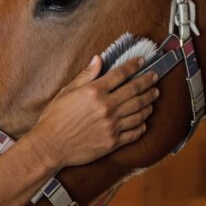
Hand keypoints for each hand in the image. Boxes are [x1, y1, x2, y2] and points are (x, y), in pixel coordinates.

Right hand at [26, 56, 158, 168]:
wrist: (50, 146)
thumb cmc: (54, 118)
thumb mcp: (66, 91)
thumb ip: (86, 75)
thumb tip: (99, 58)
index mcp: (94, 91)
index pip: (121, 74)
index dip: (134, 66)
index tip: (142, 61)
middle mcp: (106, 106)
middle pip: (135, 90)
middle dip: (148, 81)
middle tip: (155, 77)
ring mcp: (112, 125)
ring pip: (139, 111)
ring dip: (149, 101)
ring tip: (154, 96)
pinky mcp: (113, 141)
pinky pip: (135, 131)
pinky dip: (143, 124)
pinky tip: (144, 120)